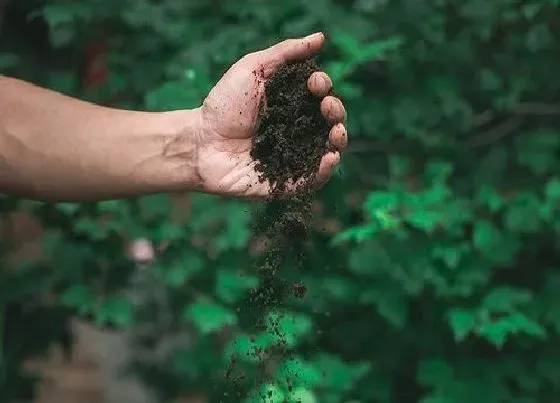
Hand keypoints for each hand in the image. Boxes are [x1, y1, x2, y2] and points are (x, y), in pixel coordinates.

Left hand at [197, 32, 347, 197]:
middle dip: (336, 111)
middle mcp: (297, 130)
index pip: (320, 95)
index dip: (324, 87)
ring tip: (337, 132)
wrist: (201, 141)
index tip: (315, 83)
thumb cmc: (223, 104)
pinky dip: (325, 171)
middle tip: (326, 105)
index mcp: (292, 104)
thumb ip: (285, 52)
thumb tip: (320, 38)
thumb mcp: (253, 69)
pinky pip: (313, 179)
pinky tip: (330, 158)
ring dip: (339, 140)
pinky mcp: (287, 182)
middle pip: (330, 121)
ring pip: (328, 150)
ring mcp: (294, 157)